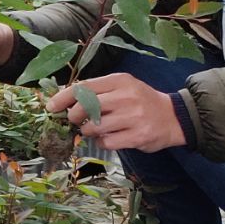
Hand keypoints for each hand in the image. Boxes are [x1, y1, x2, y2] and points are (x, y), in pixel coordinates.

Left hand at [45, 73, 185, 152]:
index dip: (63, 98)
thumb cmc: (140, 101)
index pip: (84, 87)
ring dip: (88, 131)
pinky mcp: (138, 136)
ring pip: (93, 127)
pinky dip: (102, 142)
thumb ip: (97, 91)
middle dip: (74, 116)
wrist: (173, 117)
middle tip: (75, 121)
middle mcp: (126, 96)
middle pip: (85, 107)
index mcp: (119, 81)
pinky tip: (109, 138)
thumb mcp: (121, 87)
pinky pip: (106, 142)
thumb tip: (63, 98)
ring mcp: (133, 117)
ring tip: (95, 129)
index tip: (51, 107)